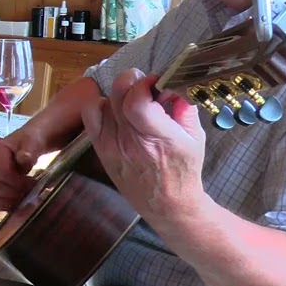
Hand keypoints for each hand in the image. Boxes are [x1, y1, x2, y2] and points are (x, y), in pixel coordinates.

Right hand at [0, 128, 45, 211]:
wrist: (29, 143)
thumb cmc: (31, 141)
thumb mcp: (33, 141)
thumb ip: (28, 150)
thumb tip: (23, 159)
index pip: (3, 173)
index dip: (17, 182)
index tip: (32, 182)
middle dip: (14, 192)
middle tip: (29, 191)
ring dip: (9, 201)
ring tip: (24, 197)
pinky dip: (5, 205)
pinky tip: (17, 203)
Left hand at [79, 68, 206, 217]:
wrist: (167, 204)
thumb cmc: (183, 170)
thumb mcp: (195, 137)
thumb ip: (184, 108)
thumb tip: (173, 85)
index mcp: (157, 138)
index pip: (137, 101)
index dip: (144, 84)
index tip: (156, 82)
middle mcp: (130, 141)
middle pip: (117, 96)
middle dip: (131, 81)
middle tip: (142, 84)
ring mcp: (111, 145)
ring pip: (102, 103)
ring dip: (118, 94)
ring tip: (131, 100)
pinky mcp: (101, 149)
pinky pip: (90, 116)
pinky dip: (100, 106)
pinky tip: (115, 111)